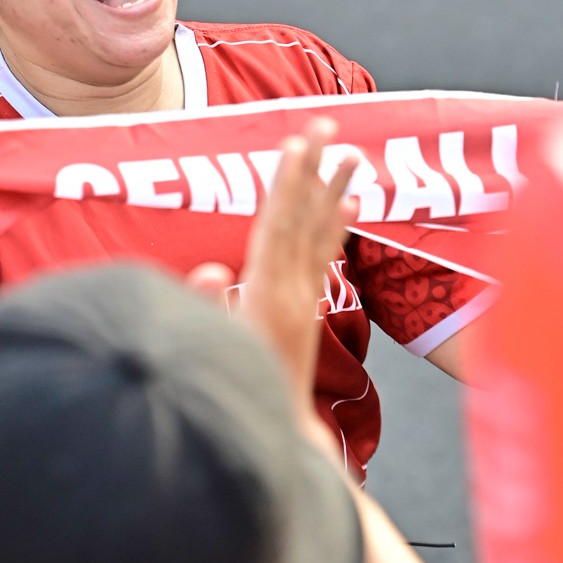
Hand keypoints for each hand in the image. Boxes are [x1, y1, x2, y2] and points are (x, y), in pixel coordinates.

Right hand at [189, 118, 356, 431]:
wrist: (274, 436)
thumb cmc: (234, 390)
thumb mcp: (213, 348)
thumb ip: (209, 306)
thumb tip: (213, 269)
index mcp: (265, 294)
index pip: (277, 224)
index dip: (286, 183)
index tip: (297, 144)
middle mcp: (292, 291)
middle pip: (304, 218)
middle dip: (314, 169)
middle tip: (330, 126)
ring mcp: (304, 300)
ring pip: (320, 233)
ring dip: (334, 190)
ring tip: (352, 156)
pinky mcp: (309, 309)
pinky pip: (327, 258)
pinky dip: (339, 229)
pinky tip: (353, 205)